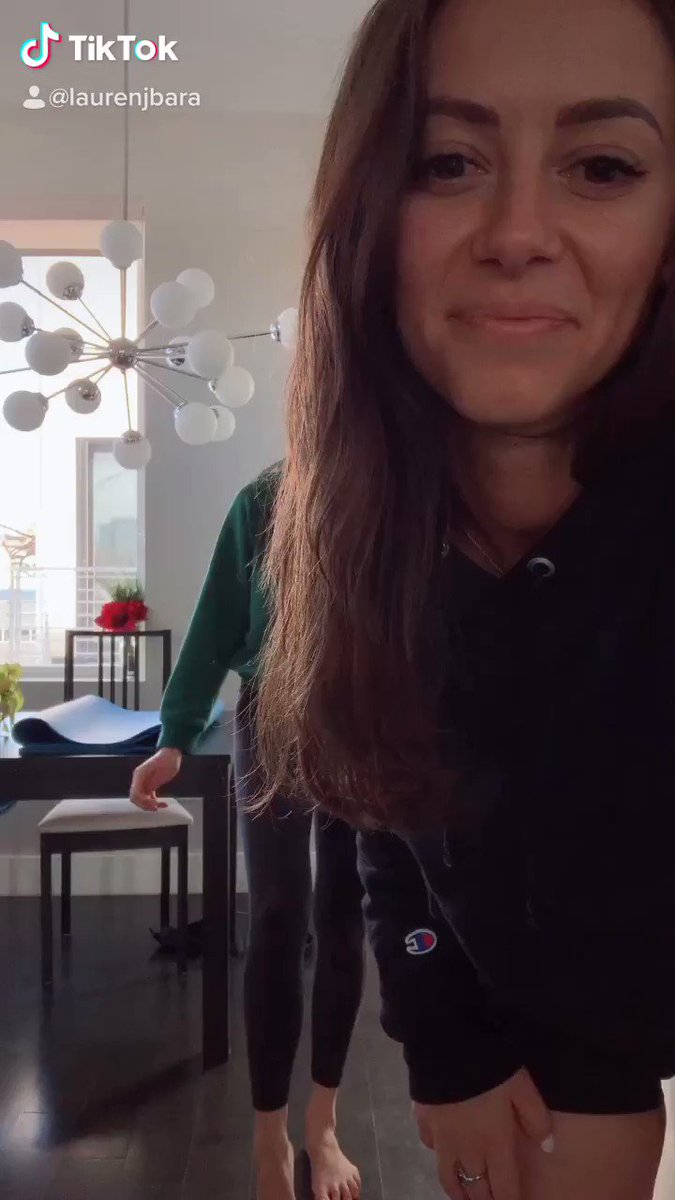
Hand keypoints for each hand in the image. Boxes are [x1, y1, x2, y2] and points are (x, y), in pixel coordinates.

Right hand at [130, 747, 182, 810]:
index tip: (153, 804)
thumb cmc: (167, 759)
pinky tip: (164, 804)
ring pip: (142, 799)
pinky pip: (149, 797)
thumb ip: (150, 781)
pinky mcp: (151, 785)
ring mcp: (144, 783)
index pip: (134, 793)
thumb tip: (142, 794)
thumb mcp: (159, 769)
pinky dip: (155, 802)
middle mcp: (139, 780)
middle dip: (145, 805)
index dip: (142, 801)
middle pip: (136, 798)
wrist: (172, 754)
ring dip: (150, 805)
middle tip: (156, 807)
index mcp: (139, 775)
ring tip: (161, 806)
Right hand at [414, 1067, 553, 1198]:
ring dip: (458, 1191)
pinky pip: (429, 1148)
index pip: (504, 1188)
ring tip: (464, 1196)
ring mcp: (441, 1137)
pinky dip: (438, 1155)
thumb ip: (537, 1119)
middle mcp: (467, 1149)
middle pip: (476, 1189)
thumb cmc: (491, 1067)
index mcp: (494, 1144)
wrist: (447, 1044)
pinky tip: (442, 1152)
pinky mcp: (423, 1119)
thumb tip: (547, 1147)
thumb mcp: (524, 1088)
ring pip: (448, 1177)